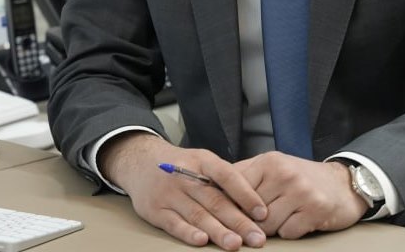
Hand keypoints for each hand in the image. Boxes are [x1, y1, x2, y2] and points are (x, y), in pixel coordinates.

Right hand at [98, 132, 268, 249]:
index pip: (227, 175)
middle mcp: (185, 175)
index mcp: (203, 160)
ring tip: (235, 244)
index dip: (246, 194)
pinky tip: (202, 241)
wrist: (140, 162)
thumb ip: (223, 179)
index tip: (263, 213)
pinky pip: (174, 224)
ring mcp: (169, 193)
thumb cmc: (182, 165)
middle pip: (215, 200)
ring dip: (218, 231)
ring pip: (197, 214)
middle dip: (238, 221)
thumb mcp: (202, 160)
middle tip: (256, 237)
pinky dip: (188, 233)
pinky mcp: (155, 210)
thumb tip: (254, 203)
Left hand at [234, 152, 367, 238]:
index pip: (235, 189)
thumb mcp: (272, 168)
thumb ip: (245, 176)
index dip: (227, 206)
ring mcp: (301, 191)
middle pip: (249, 211)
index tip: (221, 217)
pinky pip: (288, 232)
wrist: (342, 184)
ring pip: (267, 225)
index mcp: (269, 162)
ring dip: (269, 229)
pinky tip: (297, 221)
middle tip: (253, 223)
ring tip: (280, 219)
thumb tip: (212, 188)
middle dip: (250, 222)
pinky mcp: (315, 210)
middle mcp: (284, 173)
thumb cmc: (301, 179)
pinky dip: (289, 232)